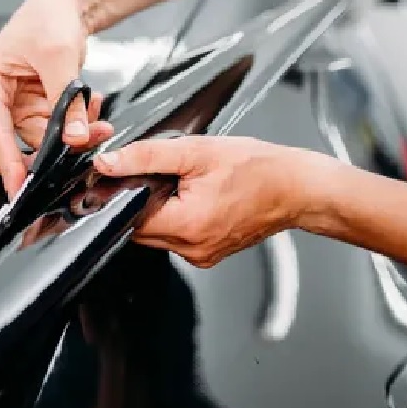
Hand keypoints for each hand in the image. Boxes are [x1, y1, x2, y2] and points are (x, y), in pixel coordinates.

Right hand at [0, 0, 113, 194]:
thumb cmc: (49, 18)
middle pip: (4, 149)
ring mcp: (14, 108)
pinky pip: (51, 134)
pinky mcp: (33, 110)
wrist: (67, 5)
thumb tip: (74, 138)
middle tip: (74, 156)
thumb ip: (66, 100)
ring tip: (95, 121)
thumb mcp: (59, 56)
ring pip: (35, 145)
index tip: (21, 187)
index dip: (8, 162)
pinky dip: (73, 128)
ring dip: (67, 140)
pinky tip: (90, 108)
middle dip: (41, 156)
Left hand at [93, 136, 314, 267]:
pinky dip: (174, 219)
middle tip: (160, 177)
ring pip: (155, 235)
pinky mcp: (208, 255)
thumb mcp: (195, 151)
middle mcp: (192, 248)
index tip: (125, 178)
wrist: (297, 188)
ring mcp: (201, 256)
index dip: (120, 197)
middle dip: (140, 202)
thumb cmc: (257, 168)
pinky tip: (192, 199)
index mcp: (186, 225)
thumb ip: (146, 157)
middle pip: (138, 229)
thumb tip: (108, 163)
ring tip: (180, 186)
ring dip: (157, 211)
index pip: (127, 219)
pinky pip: (175, 239)